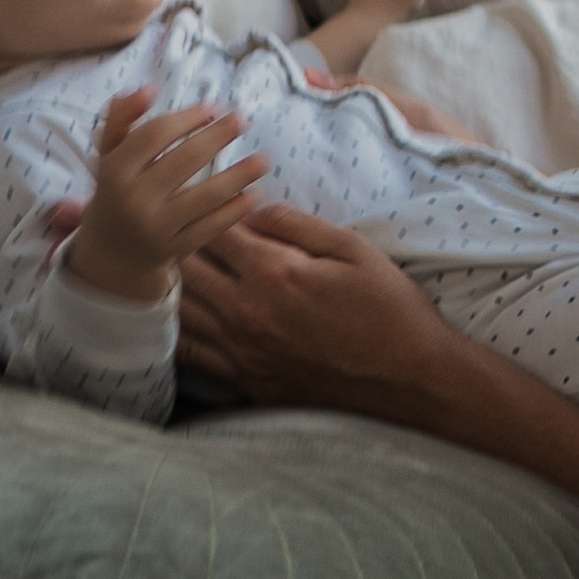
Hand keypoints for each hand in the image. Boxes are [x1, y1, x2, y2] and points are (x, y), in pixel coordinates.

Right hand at [64, 88, 266, 303]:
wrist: (112, 251)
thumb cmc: (118, 189)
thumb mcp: (110, 155)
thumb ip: (122, 118)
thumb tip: (150, 88)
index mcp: (114, 171)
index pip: (155, 135)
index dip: (186, 117)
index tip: (213, 107)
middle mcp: (132, 200)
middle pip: (184, 160)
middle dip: (218, 137)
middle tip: (244, 119)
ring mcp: (154, 228)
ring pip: (204, 197)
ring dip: (239, 176)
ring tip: (265, 159)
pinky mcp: (174, 250)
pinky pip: (210, 228)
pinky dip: (234, 212)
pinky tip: (254, 195)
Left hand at [176, 206, 456, 407]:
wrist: (408, 378)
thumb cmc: (388, 307)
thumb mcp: (352, 248)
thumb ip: (294, 223)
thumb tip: (251, 208)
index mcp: (273, 273)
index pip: (212, 229)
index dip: (204, 208)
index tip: (205, 197)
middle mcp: (247, 313)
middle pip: (183, 268)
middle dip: (178, 242)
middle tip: (179, 227)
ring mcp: (242, 352)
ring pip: (179, 311)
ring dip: (171, 284)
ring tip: (171, 264)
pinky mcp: (245, 381)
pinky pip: (190, 355)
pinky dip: (176, 330)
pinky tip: (179, 314)